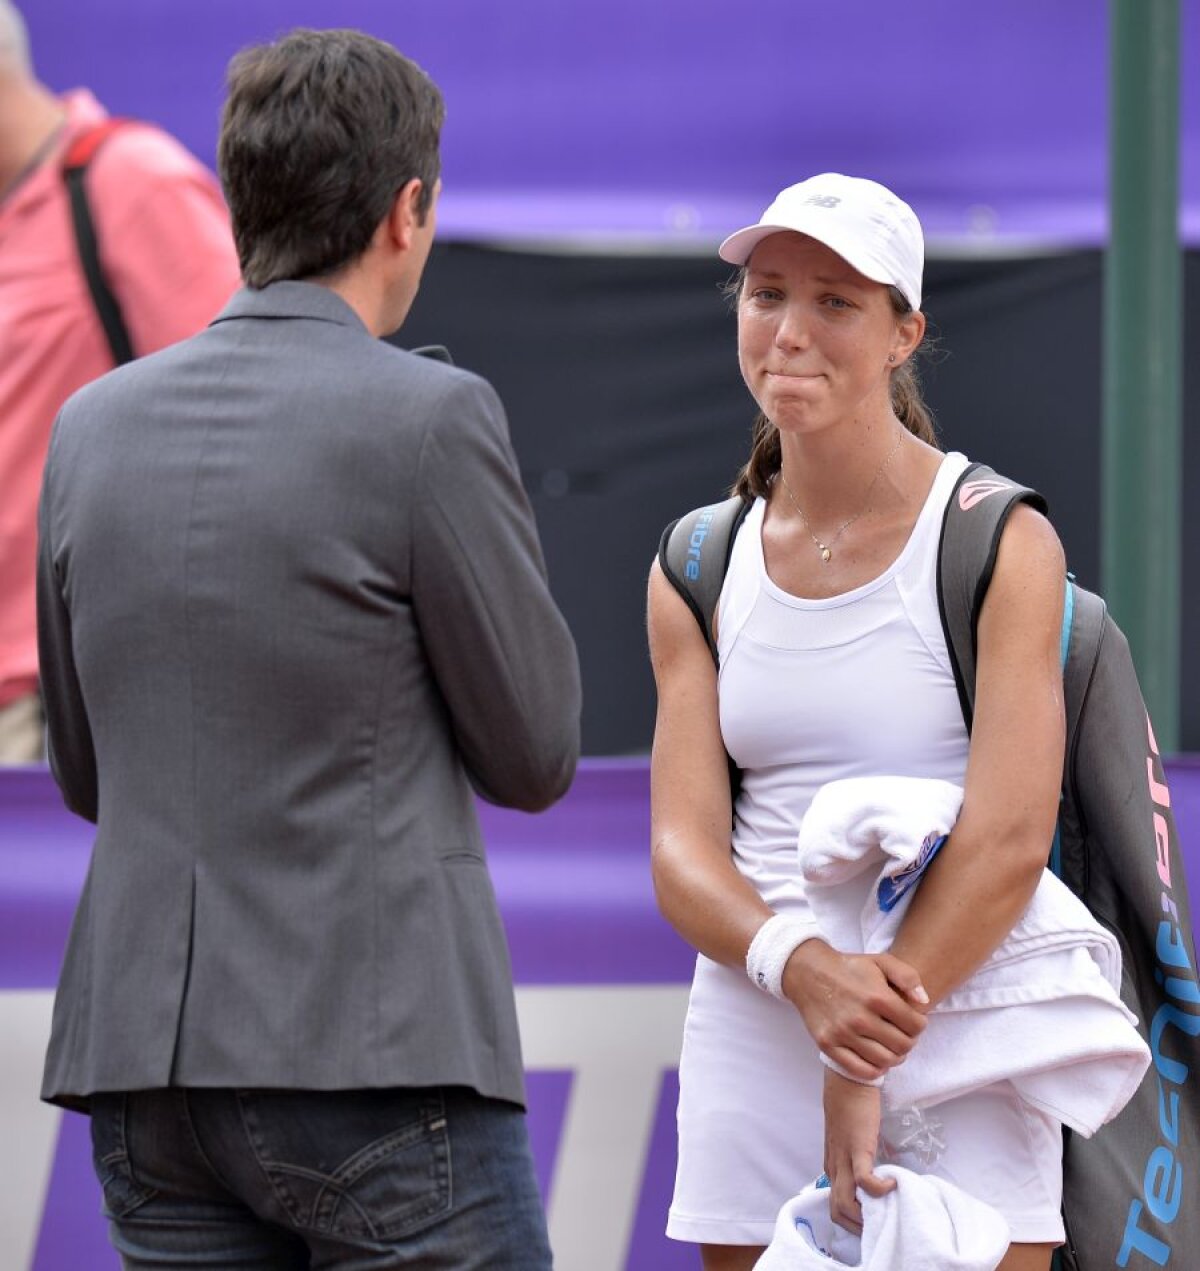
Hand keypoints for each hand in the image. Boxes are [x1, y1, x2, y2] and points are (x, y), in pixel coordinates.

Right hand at [783, 942, 927, 1081]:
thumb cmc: (849, 968)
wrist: (809, 973)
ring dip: (895, 1057)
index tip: (913, 1021)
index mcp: (876, 997)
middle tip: (903, 1034)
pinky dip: (875, 1070)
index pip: (915, 1026)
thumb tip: (924, 1002)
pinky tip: (877, 1059)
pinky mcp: (829, 1045)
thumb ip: (907, 976)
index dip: (920, 1024)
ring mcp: (843, 1033)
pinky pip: (861, 1070)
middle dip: (909, 1041)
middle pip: (903, 1046)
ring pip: (885, 1061)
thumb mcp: (880, 961)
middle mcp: (860, 1017)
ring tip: (891, 1046)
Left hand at [823, 1069, 893, 1234]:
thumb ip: (857, 1155)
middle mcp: (835, 1166)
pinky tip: (892, 1183)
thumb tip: (876, 1170)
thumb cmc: (850, 1105)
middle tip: (880, 1225)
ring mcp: (844, 1159)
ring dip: (866, 1216)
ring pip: (844, 1203)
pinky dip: (878, 1190)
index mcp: (833, 1165)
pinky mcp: (857, 1149)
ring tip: (886, 1210)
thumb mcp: (850, 1137)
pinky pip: (864, 1180)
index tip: (871, 1222)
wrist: (847, 1079)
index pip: (834, 1205)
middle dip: (858, 1227)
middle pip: (836, 1211)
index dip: (851, 1220)